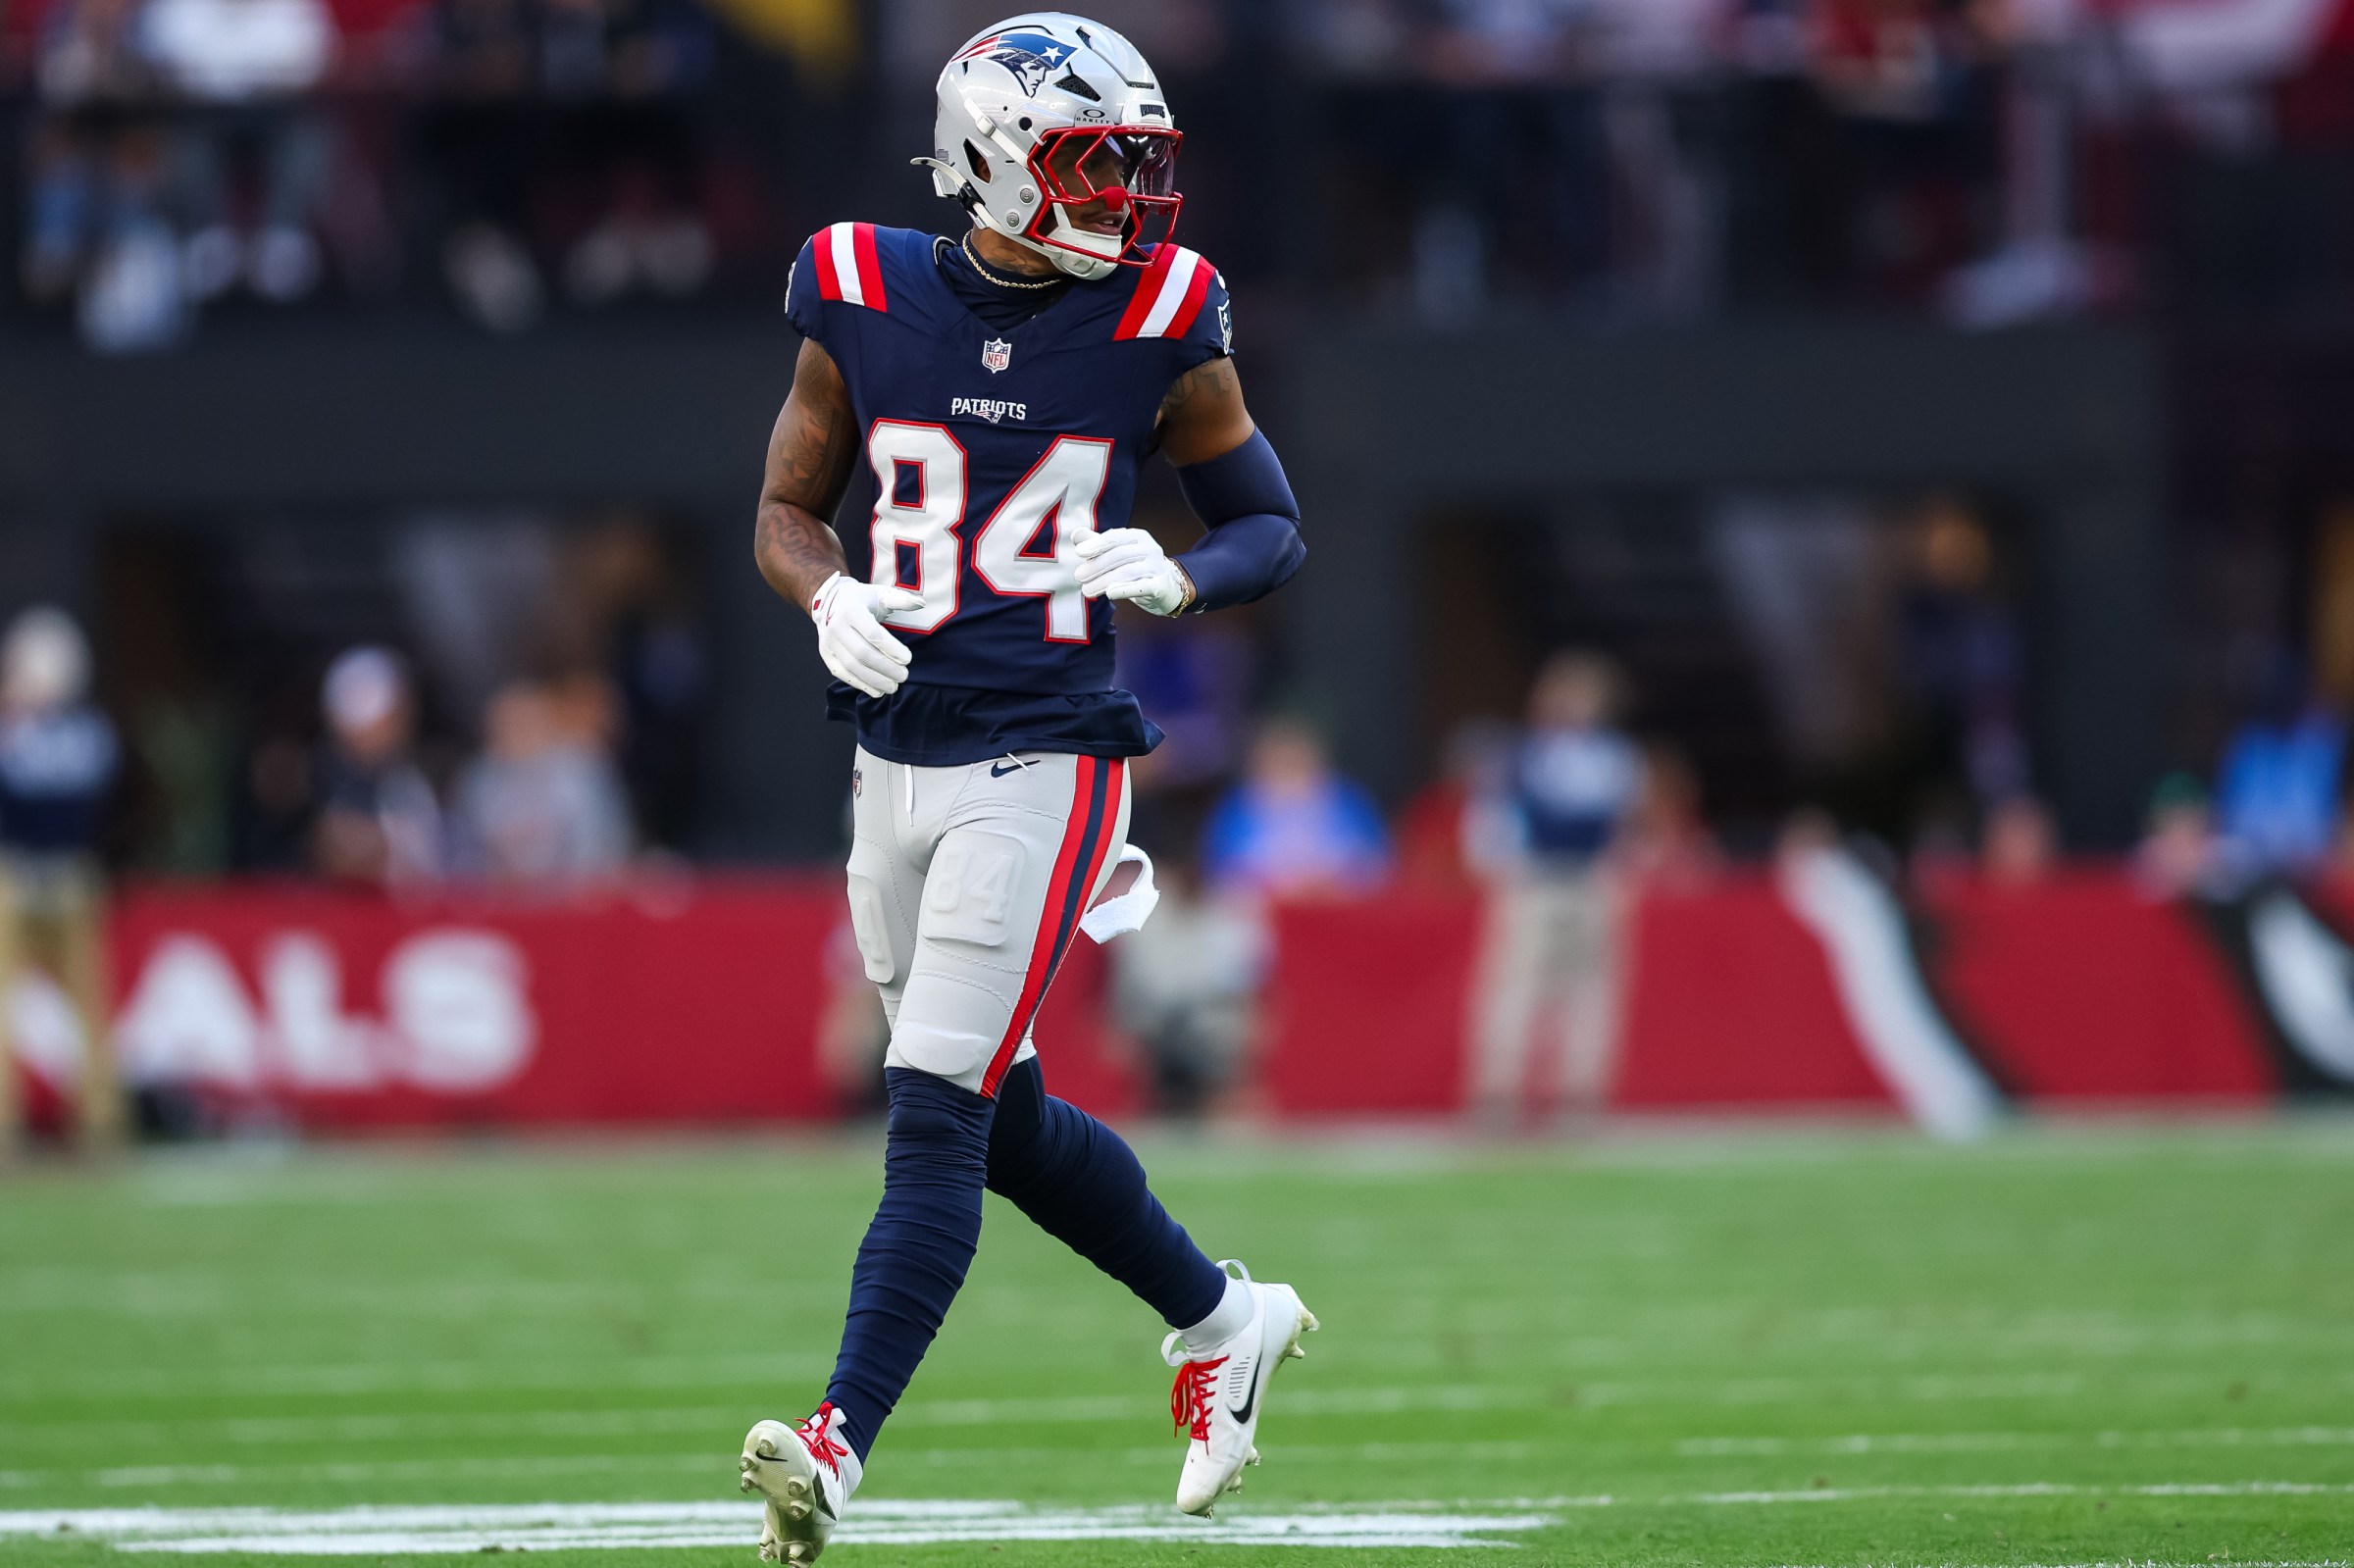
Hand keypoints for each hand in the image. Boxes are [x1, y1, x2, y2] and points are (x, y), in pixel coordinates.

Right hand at [810, 572, 922, 697]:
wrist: (830, 600)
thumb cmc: (862, 599)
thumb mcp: (881, 593)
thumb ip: (901, 599)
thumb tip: (922, 603)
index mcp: (851, 610)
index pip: (873, 634)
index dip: (891, 649)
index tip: (908, 659)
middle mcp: (836, 626)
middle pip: (862, 653)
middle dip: (885, 668)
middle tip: (904, 676)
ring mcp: (828, 642)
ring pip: (852, 667)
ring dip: (874, 680)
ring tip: (893, 687)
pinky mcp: (826, 655)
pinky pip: (842, 674)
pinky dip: (860, 684)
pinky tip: (877, 691)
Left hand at [1073, 528, 1193, 616]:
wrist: (1167, 587)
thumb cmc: (1137, 567)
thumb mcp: (1118, 552)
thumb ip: (1097, 543)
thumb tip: (1076, 534)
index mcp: (1138, 536)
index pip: (1115, 537)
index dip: (1097, 544)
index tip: (1079, 552)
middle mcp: (1150, 548)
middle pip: (1119, 556)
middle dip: (1097, 566)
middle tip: (1079, 576)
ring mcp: (1157, 567)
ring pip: (1128, 572)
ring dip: (1104, 581)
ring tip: (1087, 590)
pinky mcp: (1161, 586)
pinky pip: (1143, 587)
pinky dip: (1125, 589)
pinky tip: (1110, 593)